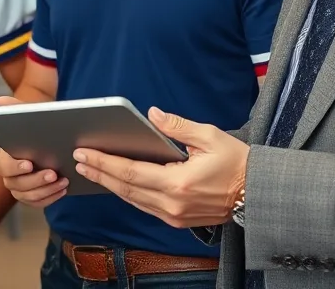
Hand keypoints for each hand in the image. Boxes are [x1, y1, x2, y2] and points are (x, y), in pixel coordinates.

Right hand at [0, 96, 67, 207]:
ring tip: (63, 181)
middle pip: (16, 185)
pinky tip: (63, 189)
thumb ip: (15, 108)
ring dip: (45, 190)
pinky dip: (50, 198)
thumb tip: (0, 100)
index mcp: (3, 156)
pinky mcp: (32, 195)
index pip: (3, 166)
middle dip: (35, 180)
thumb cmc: (35, 125)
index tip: (29, 163)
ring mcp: (19, 187)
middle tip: (53, 173)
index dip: (14, 167)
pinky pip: (38, 202)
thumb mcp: (27, 114)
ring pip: (27, 196)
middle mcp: (8, 175)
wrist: (47, 137)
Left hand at [73, 107, 247, 227]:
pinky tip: (115, 183)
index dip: (103, 162)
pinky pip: (144, 206)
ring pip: (132, 199)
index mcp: (178, 183)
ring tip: (90, 169)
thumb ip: (177, 126)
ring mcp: (174, 216)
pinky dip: (126, 193)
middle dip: (99, 173)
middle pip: (125, 188)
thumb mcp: (209, 137)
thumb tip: (152, 114)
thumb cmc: (237, 162)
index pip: (130, 172)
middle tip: (77, 160)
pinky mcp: (177, 220)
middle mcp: (172, 204)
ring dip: (109, 184)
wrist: (257, 194)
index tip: (83, 153)